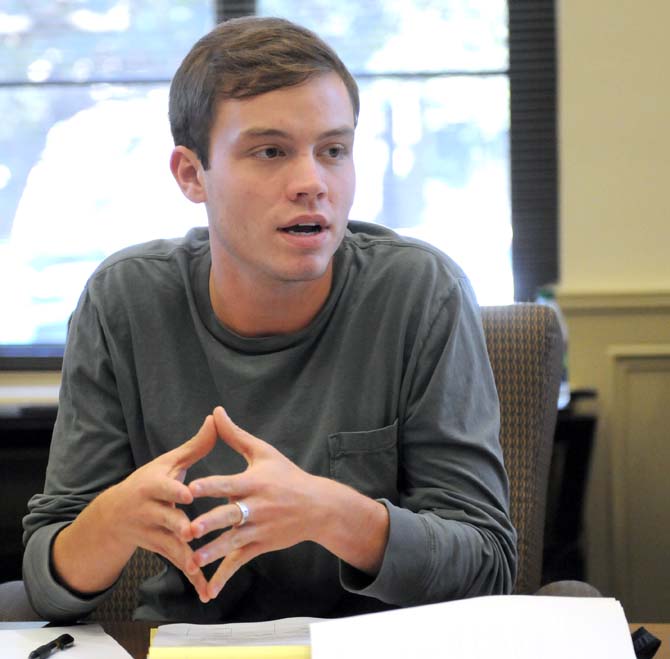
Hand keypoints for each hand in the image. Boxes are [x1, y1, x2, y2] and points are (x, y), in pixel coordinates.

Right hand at [98, 415, 218, 600]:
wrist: (115, 516)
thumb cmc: (150, 482)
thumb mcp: (168, 463)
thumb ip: (195, 446)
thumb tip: (216, 418)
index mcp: (153, 485)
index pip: (164, 487)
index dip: (174, 490)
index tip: (187, 494)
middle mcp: (149, 510)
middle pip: (166, 518)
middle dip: (178, 525)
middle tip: (193, 531)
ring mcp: (152, 532)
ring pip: (171, 544)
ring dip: (186, 556)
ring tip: (202, 567)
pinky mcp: (159, 549)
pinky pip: (177, 563)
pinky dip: (192, 576)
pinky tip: (207, 590)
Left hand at [188, 407, 389, 599]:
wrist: (318, 507)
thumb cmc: (287, 475)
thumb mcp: (263, 452)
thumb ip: (235, 435)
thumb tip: (215, 411)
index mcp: (254, 483)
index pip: (229, 484)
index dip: (210, 485)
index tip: (190, 487)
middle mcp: (256, 507)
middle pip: (230, 515)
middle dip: (210, 523)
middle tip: (188, 529)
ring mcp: (259, 529)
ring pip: (233, 542)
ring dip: (213, 552)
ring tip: (192, 561)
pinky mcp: (260, 546)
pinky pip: (240, 562)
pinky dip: (224, 576)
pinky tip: (208, 590)